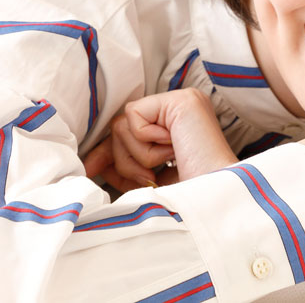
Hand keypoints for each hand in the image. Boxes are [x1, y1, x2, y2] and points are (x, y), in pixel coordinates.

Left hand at [83, 88, 237, 191]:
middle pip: (119, 129)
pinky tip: (172, 149)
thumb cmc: (188, 197)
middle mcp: (179, 109)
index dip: (106, 152)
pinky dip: (146, 142)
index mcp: (175, 126)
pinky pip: (134, 117)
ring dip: (139, 156)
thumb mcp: (150, 179)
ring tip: (167, 163)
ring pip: (123, 125)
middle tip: (151, 175)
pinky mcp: (181, 101)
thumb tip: (94, 162)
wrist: (213, 202)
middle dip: (125, 160)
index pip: (127, 131)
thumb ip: (127, 165)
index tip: (91, 169)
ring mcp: (182, 101)